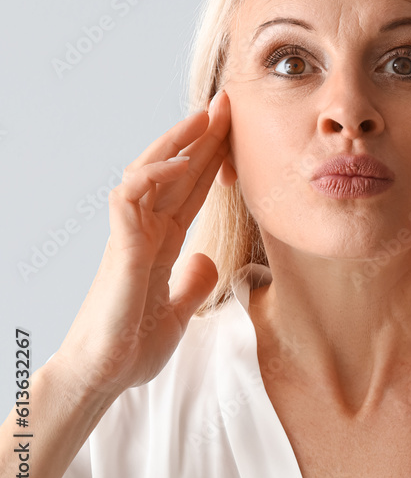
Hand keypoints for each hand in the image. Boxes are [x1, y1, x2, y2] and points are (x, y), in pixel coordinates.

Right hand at [54, 91, 232, 398]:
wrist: (106, 375)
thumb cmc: (133, 345)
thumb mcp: (178, 309)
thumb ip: (191, 282)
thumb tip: (206, 260)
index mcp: (159, 241)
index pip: (191, 189)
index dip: (212, 159)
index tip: (237, 132)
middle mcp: (143, 230)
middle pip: (175, 171)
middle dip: (201, 136)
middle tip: (229, 103)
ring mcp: (129, 235)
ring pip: (149, 171)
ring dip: (178, 142)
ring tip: (207, 116)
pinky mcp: (119, 247)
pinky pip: (130, 197)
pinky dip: (153, 175)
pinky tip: (180, 162)